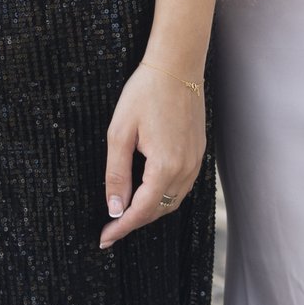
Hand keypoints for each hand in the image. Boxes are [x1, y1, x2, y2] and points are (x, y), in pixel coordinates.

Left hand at [99, 61, 204, 248]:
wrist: (177, 65)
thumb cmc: (144, 93)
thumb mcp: (119, 133)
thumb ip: (116, 174)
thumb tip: (115, 208)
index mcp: (165, 166)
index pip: (141, 211)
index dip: (121, 227)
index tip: (104, 239)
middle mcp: (186, 168)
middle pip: (159, 210)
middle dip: (134, 222)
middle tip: (111, 228)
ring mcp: (196, 160)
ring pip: (173, 200)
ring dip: (150, 210)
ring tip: (127, 213)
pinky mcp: (199, 151)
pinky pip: (182, 185)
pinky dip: (164, 196)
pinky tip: (148, 192)